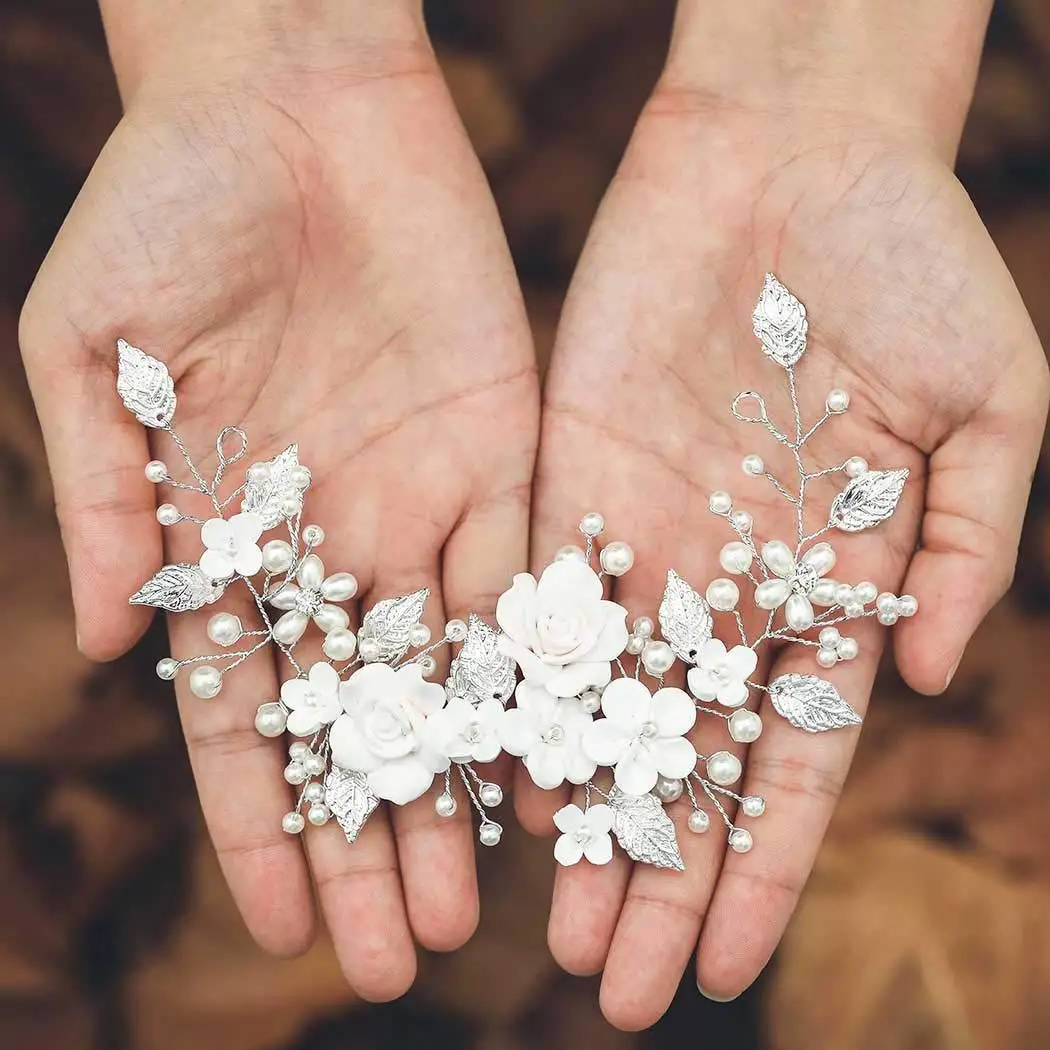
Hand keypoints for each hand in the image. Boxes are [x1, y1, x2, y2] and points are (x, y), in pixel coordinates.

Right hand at [20, 1, 536, 998]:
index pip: (247, 714)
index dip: (261, 822)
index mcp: (229, 537)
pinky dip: (535, 674)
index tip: (281, 927)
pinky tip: (546, 763)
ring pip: (448, 680)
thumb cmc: (167, 204)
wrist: (291, 105)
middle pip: (357, 725)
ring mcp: (421, 504)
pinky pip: (524, 582)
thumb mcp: (95, 351)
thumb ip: (111, 497)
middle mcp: (331, 542)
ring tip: (478, 909)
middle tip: (398, 960)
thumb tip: (117, 646)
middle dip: (372, 843)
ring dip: (459, 792)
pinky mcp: (502, 453)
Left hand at [525, 0, 1047, 1027]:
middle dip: (655, 868)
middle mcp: (726, 580)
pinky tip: (493, 775)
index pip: (789, 755)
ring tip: (548, 918)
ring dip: (577, 809)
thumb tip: (921, 675)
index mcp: (827, 583)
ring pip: (598, 703)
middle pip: (682, 755)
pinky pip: (535, 605)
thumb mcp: (989, 406)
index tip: (732, 961)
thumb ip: (959, 544)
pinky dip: (517, 691)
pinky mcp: (566, 479)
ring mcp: (641, 535)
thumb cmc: (911, 262)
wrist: (793, 154)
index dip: (762, 861)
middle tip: (616, 984)